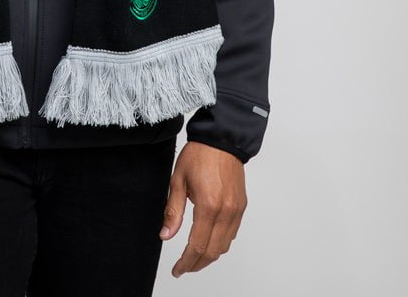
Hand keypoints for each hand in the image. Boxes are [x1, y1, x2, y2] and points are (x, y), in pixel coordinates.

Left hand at [160, 140, 246, 278]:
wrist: (221, 139)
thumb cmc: (199, 155)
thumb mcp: (178, 180)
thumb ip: (173, 211)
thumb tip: (165, 235)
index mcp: (208, 205)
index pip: (197, 246)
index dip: (186, 262)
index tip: (177, 270)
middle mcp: (226, 211)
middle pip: (212, 252)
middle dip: (197, 264)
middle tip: (184, 267)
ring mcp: (236, 210)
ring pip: (224, 245)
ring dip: (209, 255)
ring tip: (194, 257)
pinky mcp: (241, 206)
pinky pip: (232, 233)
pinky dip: (220, 242)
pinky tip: (208, 240)